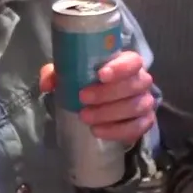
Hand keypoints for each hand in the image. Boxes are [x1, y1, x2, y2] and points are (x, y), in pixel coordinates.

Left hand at [39, 50, 155, 144]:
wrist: (102, 103)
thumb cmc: (88, 82)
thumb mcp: (71, 73)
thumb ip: (57, 73)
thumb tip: (47, 84)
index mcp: (127, 63)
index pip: (133, 61)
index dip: (120, 68)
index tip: (100, 75)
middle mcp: (141, 80)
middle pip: (134, 85)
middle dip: (107, 94)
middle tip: (83, 99)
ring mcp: (145, 101)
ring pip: (136, 107)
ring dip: (110, 113)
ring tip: (86, 118)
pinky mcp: (145, 122)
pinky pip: (137, 128)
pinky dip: (117, 131)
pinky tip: (98, 131)